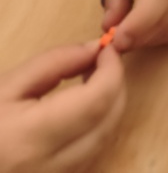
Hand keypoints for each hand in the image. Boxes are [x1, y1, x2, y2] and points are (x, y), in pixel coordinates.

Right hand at [0, 42, 124, 172]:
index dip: (112, 70)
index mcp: (31, 137)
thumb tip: (95, 49)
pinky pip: (91, 155)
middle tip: (103, 61)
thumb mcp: (6, 84)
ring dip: (110, 106)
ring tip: (92, 80)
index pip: (96, 101)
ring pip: (105, 140)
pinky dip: (98, 127)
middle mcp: (49, 168)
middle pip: (108, 121)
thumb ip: (54, 63)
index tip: (108, 48)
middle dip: (116, 85)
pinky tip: (83, 109)